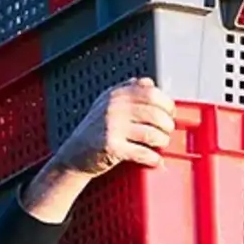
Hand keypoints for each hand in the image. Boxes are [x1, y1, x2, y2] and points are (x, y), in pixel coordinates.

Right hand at [50, 77, 176, 176]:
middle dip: (167, 124)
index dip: (166, 104)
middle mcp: (114, 108)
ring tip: (161, 144)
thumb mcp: (107, 103)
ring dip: (162, 141)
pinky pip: (142, 152)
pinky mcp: (112, 147)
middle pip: (155, 114)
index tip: (170, 112)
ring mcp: (112, 127)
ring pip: (152, 134)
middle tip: (167, 130)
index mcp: (116, 94)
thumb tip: (151, 83)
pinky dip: (153, 159)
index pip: (151, 93)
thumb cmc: (94, 131)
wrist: (73, 155)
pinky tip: (155, 160)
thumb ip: (129, 91)